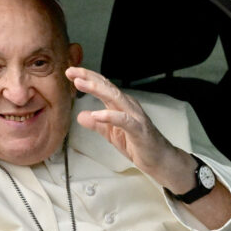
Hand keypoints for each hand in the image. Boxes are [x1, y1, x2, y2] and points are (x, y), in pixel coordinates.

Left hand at [66, 66, 193, 192]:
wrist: (159, 159)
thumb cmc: (139, 144)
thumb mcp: (111, 134)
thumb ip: (96, 124)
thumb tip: (80, 115)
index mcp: (121, 105)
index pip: (103, 87)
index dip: (87, 78)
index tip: (71, 72)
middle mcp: (128, 106)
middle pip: (107, 87)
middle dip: (89, 77)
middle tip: (72, 71)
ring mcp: (134, 116)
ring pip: (115, 98)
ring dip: (97, 89)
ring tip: (81, 84)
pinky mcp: (138, 129)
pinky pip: (123, 120)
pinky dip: (110, 116)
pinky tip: (96, 114)